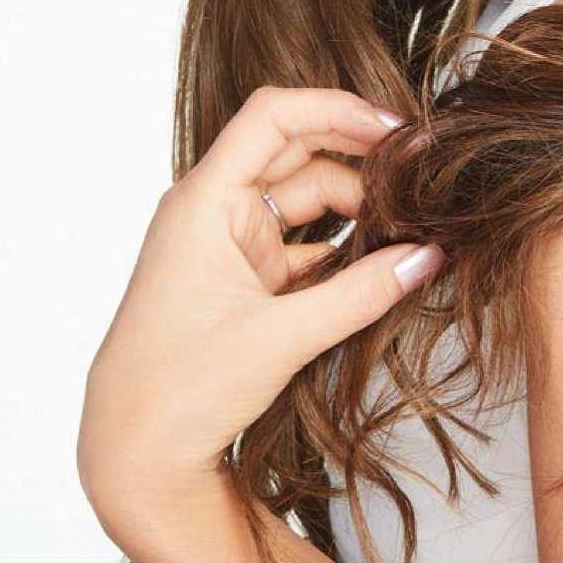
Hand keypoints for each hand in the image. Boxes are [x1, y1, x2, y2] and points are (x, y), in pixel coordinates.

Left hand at [77, 85, 444, 542]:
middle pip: (297, 151)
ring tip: (411, 223)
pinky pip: (303, 243)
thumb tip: (428, 256)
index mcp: (203, 201)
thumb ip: (362, 294)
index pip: (273, 117)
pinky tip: (385, 261)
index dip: (336, 109)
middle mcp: (213, 210)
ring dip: (356, 207)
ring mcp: (229, 243)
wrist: (134, 453)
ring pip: (305, 198)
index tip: (393, 129)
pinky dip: (344, 248)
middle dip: (358, 157)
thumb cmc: (180, 390)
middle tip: (417, 173)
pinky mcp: (245, 279)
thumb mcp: (282, 338)